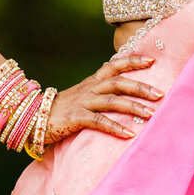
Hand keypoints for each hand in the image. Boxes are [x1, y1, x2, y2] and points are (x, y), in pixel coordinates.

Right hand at [46, 51, 163, 143]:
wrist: (32, 117)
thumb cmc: (62, 110)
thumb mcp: (83, 97)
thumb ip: (101, 93)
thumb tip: (124, 95)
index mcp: (92, 81)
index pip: (114, 65)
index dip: (133, 61)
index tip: (152, 60)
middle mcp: (89, 88)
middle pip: (118, 82)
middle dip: (141, 87)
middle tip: (161, 94)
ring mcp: (82, 102)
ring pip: (112, 101)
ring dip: (134, 107)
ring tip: (151, 114)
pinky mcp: (75, 118)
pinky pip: (99, 122)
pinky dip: (116, 128)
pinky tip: (129, 135)